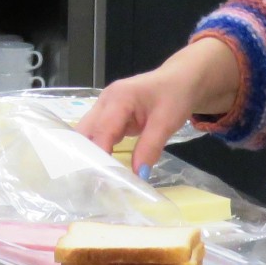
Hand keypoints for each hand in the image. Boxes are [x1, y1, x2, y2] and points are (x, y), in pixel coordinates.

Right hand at [77, 38, 238, 174]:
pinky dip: (98, 152)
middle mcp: (105, 101)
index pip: (102, 130)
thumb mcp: (167, 122)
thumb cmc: (175, 96)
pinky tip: (100, 170)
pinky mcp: (108, 117)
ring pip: (87, 135)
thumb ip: (150, 148)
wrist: (181, 80)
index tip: (97, 179)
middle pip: (85, 132)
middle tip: (87, 184)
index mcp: (118, 98)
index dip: (98, 155)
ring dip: (88, 155)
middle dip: (83, 156)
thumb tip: (139, 176)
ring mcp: (104, 109)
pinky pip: (97, 136)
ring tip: (91, 181)